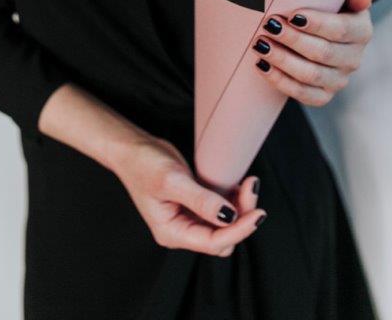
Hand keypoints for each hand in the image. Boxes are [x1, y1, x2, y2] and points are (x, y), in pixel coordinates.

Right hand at [38, 84, 265, 257]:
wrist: (133, 148)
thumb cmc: (144, 164)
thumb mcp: (172, 180)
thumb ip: (200, 200)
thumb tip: (228, 217)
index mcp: (173, 232)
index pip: (213, 242)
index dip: (239, 231)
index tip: (258, 214)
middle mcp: (183, 229)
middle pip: (223, 237)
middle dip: (242, 217)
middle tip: (251, 187)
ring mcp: (190, 217)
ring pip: (225, 224)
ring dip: (241, 207)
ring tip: (249, 182)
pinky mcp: (196, 203)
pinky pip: (221, 209)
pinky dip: (234, 198)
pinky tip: (238, 183)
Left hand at [251, 0, 374, 106]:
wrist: (319, 35)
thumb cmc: (327, 9)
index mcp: (362, 32)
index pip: (341, 30)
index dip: (318, 24)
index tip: (292, 15)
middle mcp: (354, 59)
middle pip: (323, 52)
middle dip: (293, 39)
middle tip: (269, 26)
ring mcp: (339, 80)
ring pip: (310, 75)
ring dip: (282, 60)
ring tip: (260, 44)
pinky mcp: (323, 95)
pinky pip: (302, 94)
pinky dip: (280, 80)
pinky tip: (262, 65)